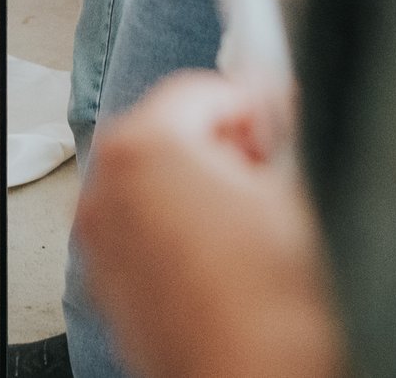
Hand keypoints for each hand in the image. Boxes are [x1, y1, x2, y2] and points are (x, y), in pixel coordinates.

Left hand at [75, 73, 343, 377]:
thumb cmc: (269, 305)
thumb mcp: (295, 191)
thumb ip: (284, 127)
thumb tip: (283, 101)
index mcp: (142, 148)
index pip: (199, 89)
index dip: (250, 101)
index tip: (277, 116)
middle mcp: (105, 188)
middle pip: (167, 132)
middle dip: (222, 144)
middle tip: (271, 168)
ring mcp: (99, 240)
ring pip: (153, 182)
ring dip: (199, 185)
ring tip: (253, 218)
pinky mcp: (106, 283)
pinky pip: (141, 229)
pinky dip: (177, 226)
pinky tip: (227, 255)